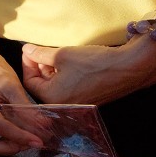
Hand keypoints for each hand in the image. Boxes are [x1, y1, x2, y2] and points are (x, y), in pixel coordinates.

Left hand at [22, 37, 155, 104]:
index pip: (30, 82)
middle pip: (41, 86)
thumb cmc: (93, 62)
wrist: (129, 67)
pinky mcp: (88, 100)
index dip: (28, 64)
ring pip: (55, 87)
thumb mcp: (61, 55)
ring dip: (51, 71)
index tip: (29, 50)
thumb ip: (39, 54)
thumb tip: (26, 50)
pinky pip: (68, 89)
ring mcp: (77, 104)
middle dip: (39, 67)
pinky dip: (64, 77)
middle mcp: (63, 106)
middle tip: (39, 51)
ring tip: (53, 55)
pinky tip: (67, 63)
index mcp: (52, 99)